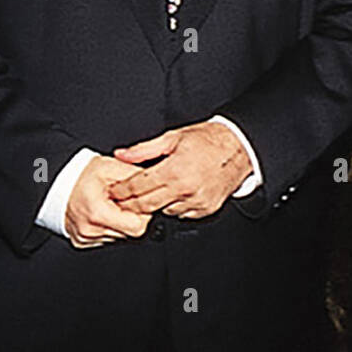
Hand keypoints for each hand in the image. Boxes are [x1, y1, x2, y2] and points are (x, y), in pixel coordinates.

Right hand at [65, 155, 152, 247]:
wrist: (55, 182)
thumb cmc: (80, 174)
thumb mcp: (112, 167)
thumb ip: (136, 177)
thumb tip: (155, 185)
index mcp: (97, 213)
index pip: (138, 226)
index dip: (142, 212)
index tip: (137, 200)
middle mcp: (89, 230)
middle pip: (129, 233)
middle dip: (132, 216)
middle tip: (122, 200)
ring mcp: (84, 238)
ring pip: (119, 236)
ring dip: (120, 221)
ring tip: (110, 204)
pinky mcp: (82, 242)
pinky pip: (107, 238)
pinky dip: (109, 226)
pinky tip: (103, 212)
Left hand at [108, 121, 252, 219]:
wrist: (238, 149)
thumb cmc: (207, 140)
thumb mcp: (172, 137)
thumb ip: (144, 149)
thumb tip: (121, 155)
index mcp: (174, 170)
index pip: (138, 187)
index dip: (121, 191)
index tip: (113, 191)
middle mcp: (184, 189)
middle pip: (145, 205)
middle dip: (129, 204)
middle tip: (120, 201)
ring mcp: (196, 202)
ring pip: (162, 212)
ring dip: (152, 206)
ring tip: (148, 195)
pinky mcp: (205, 210)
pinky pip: (180, 214)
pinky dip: (172, 207)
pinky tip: (172, 195)